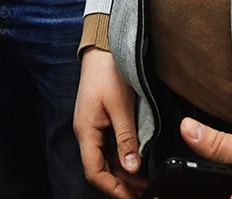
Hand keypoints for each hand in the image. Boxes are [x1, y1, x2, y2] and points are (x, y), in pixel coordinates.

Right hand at [75, 48, 145, 198]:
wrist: (104, 48)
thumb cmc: (109, 72)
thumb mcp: (121, 107)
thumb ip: (126, 140)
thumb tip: (132, 168)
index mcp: (86, 131)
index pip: (95, 172)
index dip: (113, 188)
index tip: (133, 197)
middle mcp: (87, 132)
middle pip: (102, 168)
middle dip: (122, 184)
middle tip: (145, 192)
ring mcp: (94, 127)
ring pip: (107, 159)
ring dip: (124, 173)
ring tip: (145, 182)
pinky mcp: (102, 121)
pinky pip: (111, 147)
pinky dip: (124, 158)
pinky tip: (138, 163)